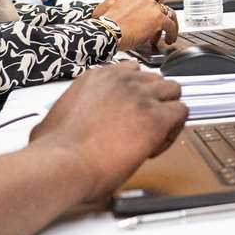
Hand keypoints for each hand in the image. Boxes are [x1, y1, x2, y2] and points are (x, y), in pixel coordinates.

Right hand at [29, 62, 187, 207]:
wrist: (62, 162)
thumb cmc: (54, 149)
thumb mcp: (55, 118)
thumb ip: (68, 114)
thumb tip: (59, 129)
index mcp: (97, 77)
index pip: (130, 72)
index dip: (133, 94)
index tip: (128, 112)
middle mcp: (122, 80)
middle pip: (154, 78)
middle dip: (153, 100)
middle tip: (142, 126)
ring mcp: (140, 96)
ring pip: (173, 90)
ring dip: (167, 110)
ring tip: (152, 136)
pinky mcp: (155, 117)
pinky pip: (181, 113)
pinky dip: (173, 130)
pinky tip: (155, 147)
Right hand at [94, 0, 178, 50]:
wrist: (107, 32)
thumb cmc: (107, 23)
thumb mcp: (110, 4)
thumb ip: (123, 1)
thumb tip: (130, 8)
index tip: (154, 4)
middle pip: (160, 0)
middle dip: (160, 10)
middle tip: (160, 18)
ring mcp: (152, 5)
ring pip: (167, 12)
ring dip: (168, 22)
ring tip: (168, 31)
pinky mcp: (158, 18)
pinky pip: (171, 24)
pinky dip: (172, 32)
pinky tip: (169, 38)